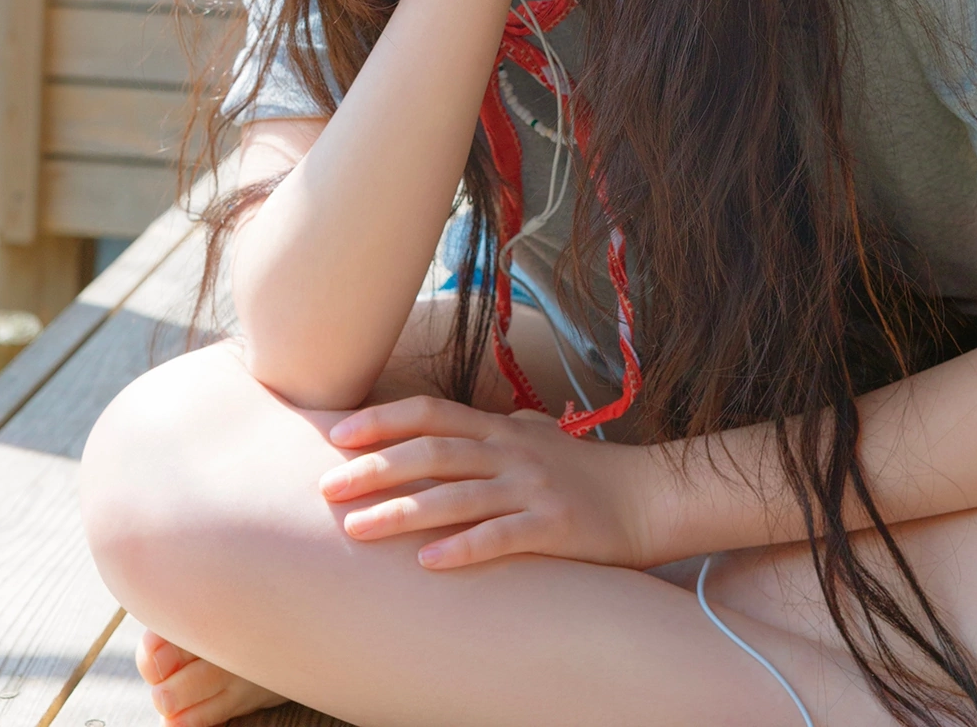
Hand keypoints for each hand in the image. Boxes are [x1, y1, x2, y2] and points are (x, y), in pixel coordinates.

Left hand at [318, 394, 657, 570]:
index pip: (431, 413)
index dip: (383, 421)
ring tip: (357, 530)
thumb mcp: (539, 439)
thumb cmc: (589, 472)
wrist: (649, 497)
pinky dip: (462, 547)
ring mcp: (531, 487)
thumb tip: (470, 423)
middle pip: (432, 452)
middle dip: (375, 468)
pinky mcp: (553, 526)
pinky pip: (500, 536)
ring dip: (401, 512)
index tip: (337, 435)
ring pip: (455, 496)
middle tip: (327, 488)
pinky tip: (428, 563)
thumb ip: (502, 430)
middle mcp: (510, 451)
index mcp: (501, 430)